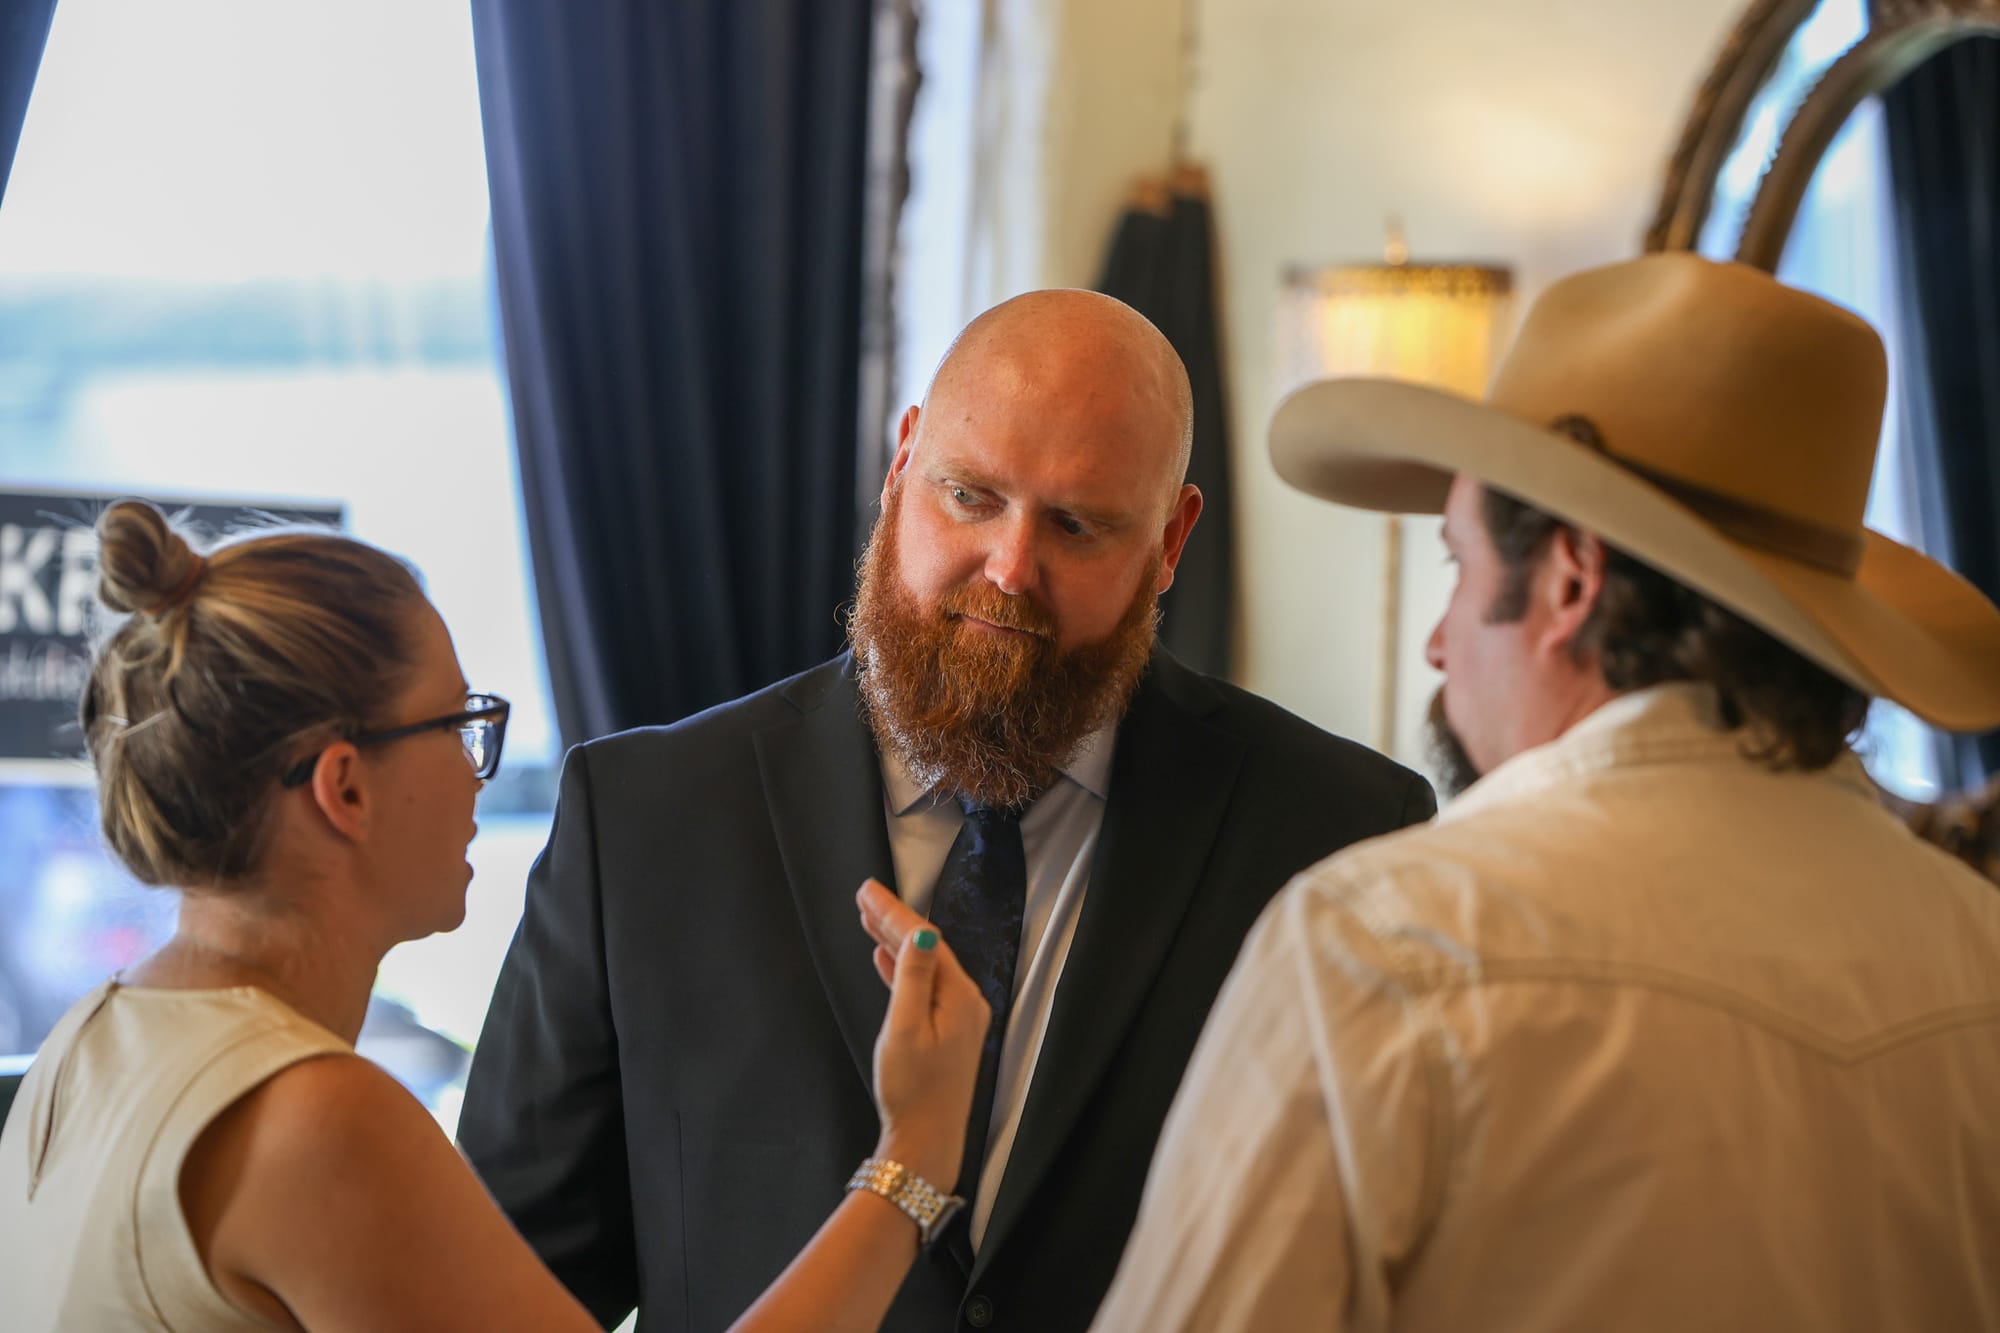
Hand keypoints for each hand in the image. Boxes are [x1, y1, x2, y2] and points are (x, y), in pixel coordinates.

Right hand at [856, 879, 988, 1189]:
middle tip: (864, 894)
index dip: (894, 912)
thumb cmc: (911, 1090)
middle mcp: (966, 1002)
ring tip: (868, 917)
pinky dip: (902, 970)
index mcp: (960, 997)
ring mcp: (959, 1019)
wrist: (926, 1142)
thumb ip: (912, 977)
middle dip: (894, 920)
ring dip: (895, 942)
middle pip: (927, 949)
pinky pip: (923, 989)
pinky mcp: (947, 1034)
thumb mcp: (905, 1029)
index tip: (867, 889)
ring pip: (924, 967)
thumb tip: (923, 932)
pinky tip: (884, 958)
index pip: (926, 940)